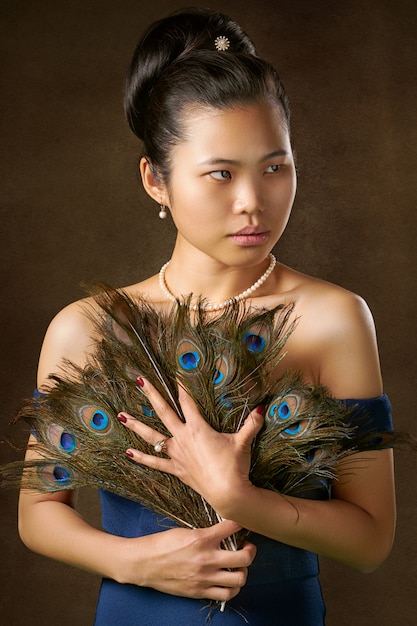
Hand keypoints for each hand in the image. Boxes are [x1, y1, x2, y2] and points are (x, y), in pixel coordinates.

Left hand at [118, 378, 263, 515]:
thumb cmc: (235, 466)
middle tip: (140, 380)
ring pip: (151, 436)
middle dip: (152, 394)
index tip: (174, 372)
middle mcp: (183, 438)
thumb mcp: (244, 442)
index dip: (181, 386)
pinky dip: (141, 457)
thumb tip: (262, 407)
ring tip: (120, 415)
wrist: (228, 494)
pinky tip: (128, 452)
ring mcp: (177, 454)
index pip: (188, 401)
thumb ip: (252, 423)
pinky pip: (155, 462)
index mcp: (198, 428)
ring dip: (136, 425)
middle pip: (164, 412)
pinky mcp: (176, 469)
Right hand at [123, 520, 255, 601]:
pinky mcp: (199, 591)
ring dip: (243, 571)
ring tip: (238, 566)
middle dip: (251, 550)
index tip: (243, 522)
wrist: (144, 563)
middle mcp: (207, 559)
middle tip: (247, 547)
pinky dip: (232, 588)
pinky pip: (226, 594)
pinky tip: (228, 580)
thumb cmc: (162, 544)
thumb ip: (206, 533)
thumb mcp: (185, 531)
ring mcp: (204, 577)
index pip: (232, 527)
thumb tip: (224, 532)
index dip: (241, 522)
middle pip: (244, 557)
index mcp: (202, 538)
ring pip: (239, 579)